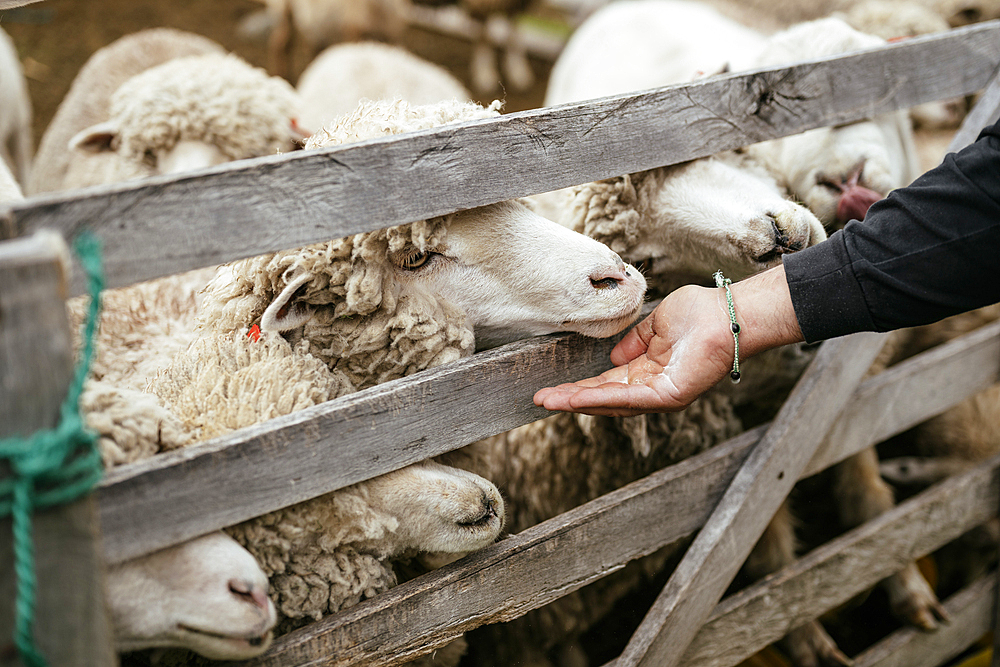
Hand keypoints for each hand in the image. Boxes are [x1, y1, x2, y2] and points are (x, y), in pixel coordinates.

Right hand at [533, 265, 802, 415]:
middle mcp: (652, 388)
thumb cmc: (701, 313)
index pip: (608, 383)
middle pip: (604, 398)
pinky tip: (577, 398)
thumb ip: (635, 341)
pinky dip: (601, 399)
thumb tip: (613, 356)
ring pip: (612, 402)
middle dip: (571, 400)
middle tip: (541, 401)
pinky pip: (629, 399)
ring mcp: (660, 395)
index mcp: (649, 370)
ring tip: (551, 402)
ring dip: (579, 402)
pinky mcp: (669, 396)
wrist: (727, 313)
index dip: (579, 386)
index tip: (553, 389)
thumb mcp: (656, 324)